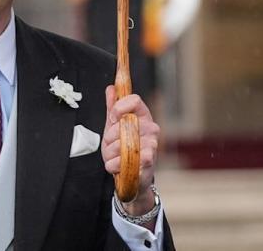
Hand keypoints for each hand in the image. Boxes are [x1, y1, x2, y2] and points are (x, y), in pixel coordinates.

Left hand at [102, 86, 159, 212]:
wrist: (132, 174)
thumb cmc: (124, 147)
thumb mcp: (114, 125)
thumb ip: (113, 107)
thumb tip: (111, 88)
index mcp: (143, 116)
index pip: (134, 100)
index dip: (119, 108)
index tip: (112, 118)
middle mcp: (151, 128)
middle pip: (123, 123)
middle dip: (110, 136)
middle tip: (112, 144)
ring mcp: (152, 145)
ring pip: (120, 143)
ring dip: (110, 152)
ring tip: (115, 156)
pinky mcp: (148, 162)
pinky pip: (122, 160)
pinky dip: (114, 164)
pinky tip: (116, 165)